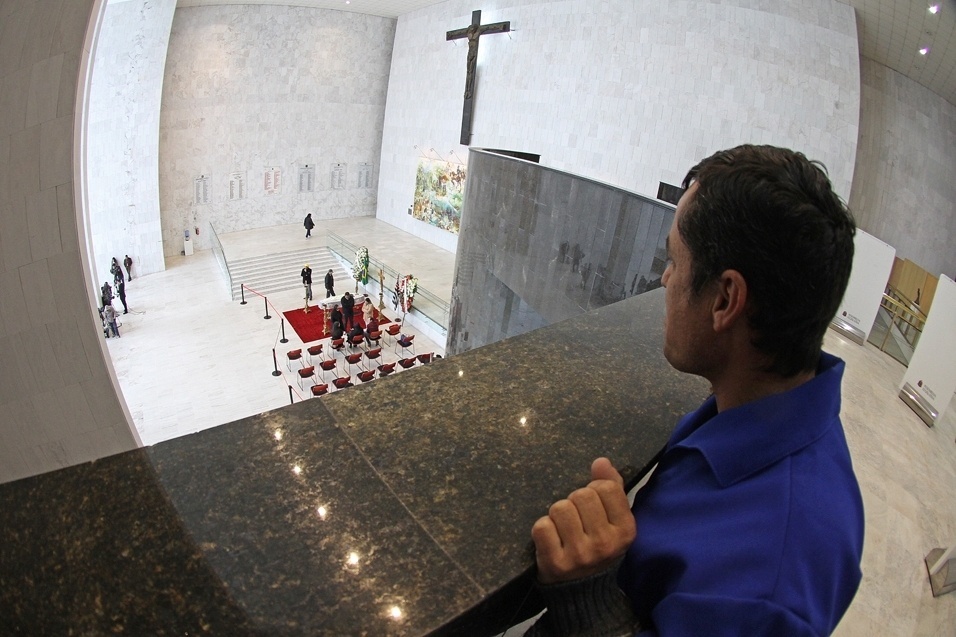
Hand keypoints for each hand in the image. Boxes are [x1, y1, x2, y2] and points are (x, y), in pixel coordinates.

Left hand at [531, 458, 635, 583]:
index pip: (605, 488)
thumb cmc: (598, 547)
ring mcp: (580, 554)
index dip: (594, 489)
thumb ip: (612, 488)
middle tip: (577, 519)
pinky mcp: (555, 563)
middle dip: (575, 502)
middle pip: (581, 495)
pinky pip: (542, 526)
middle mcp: (605, 543)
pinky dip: (543, 529)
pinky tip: (552, 539)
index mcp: (625, 530)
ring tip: (564, 529)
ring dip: (557, 515)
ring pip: (559, 508)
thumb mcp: (614, 522)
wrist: (584, 593)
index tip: (593, 504)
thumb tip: (601, 462)